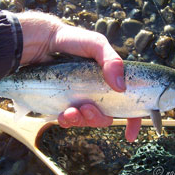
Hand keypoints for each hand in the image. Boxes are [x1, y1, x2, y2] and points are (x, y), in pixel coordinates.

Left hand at [17, 12, 140, 141]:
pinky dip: (67, 121)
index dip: (132, 119)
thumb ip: (111, 61)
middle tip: (87, 109)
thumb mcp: (96, 44)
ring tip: (70, 112)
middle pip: (106, 116)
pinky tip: (62, 114)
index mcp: (110, 80)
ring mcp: (81, 98)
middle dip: (98, 118)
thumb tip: (121, 87)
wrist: (41, 41)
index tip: (130, 135)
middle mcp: (97, 92)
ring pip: (88, 121)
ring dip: (81, 121)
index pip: (128, 103)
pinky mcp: (64, 102)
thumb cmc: (72, 40)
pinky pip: (70, 120)